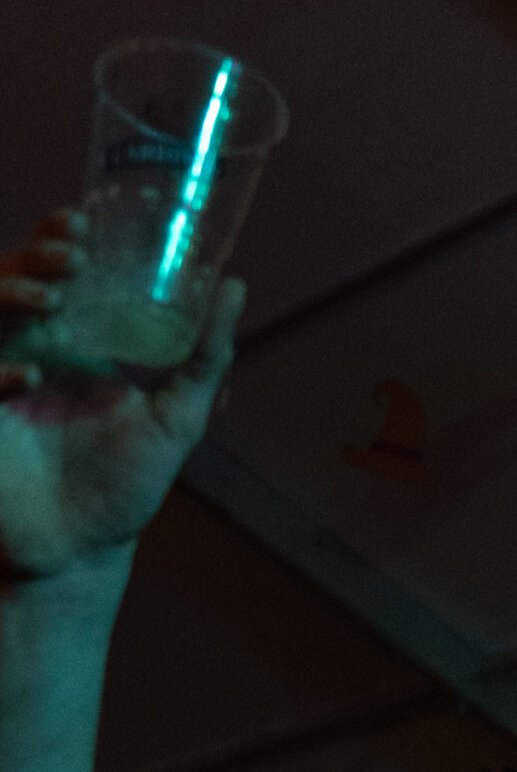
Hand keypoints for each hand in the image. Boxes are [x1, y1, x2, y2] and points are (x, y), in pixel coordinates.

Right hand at [0, 207, 242, 579]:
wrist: (80, 551)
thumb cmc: (125, 484)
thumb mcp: (176, 418)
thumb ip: (204, 356)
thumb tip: (236, 284)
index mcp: (74, 341)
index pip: (58, 269)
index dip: (60, 236)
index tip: (83, 220)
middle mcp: (31, 349)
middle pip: (16, 278)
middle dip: (37, 256)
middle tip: (71, 256)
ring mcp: (0, 378)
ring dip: (11, 294)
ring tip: (48, 303)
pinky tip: (25, 380)